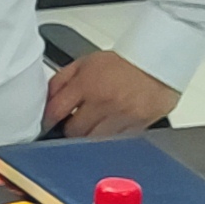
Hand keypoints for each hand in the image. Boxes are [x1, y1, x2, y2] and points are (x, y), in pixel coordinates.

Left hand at [44, 51, 179, 138]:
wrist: (158, 61)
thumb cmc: (123, 62)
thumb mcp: (85, 63)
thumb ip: (61, 81)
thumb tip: (46, 100)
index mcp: (87, 84)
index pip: (56, 112)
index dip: (48, 121)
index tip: (48, 124)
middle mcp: (104, 102)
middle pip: (74, 132)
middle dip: (70, 130)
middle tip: (74, 124)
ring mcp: (122, 116)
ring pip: (94, 141)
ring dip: (89, 137)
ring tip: (93, 126)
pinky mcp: (138, 126)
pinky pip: (116, 141)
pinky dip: (109, 138)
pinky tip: (111, 127)